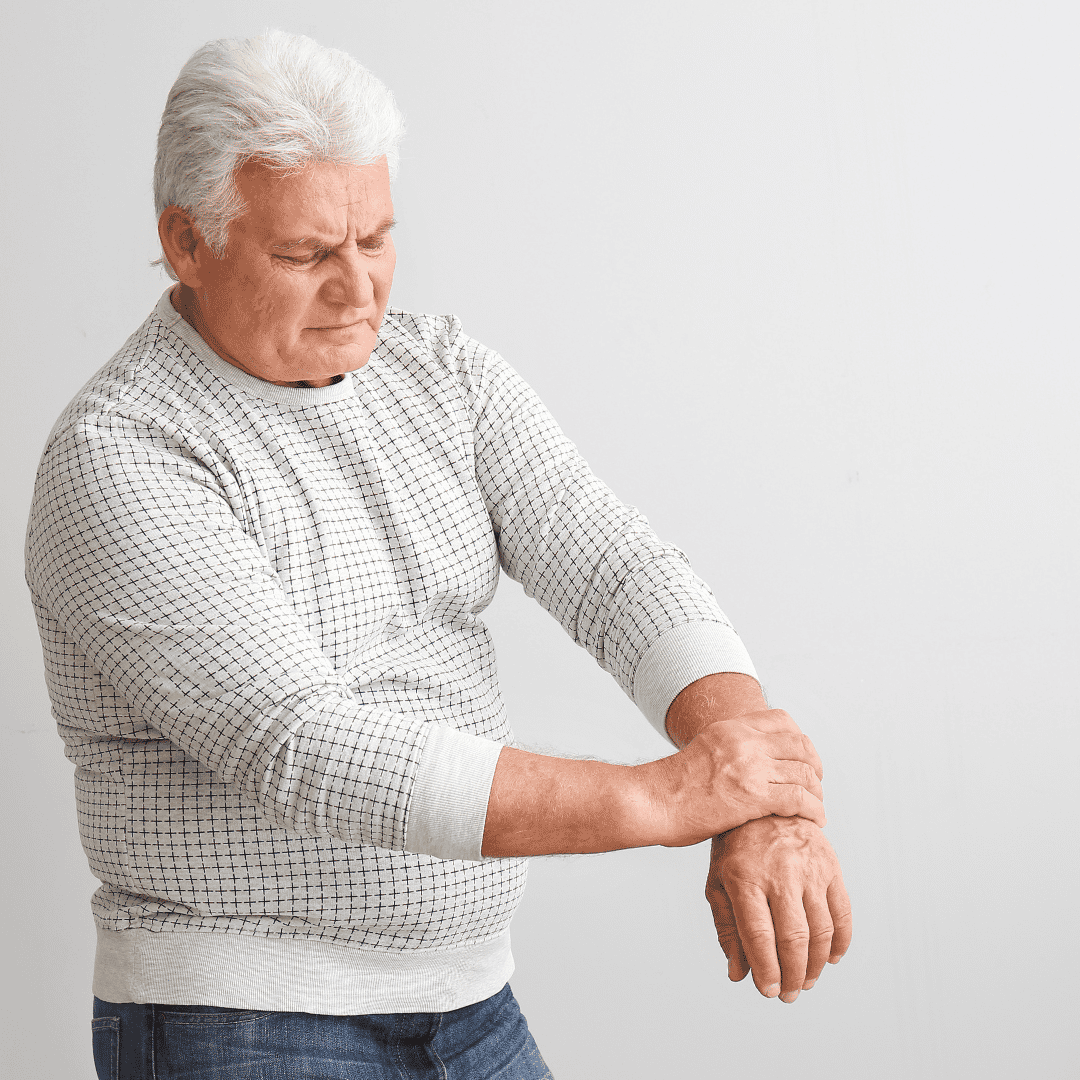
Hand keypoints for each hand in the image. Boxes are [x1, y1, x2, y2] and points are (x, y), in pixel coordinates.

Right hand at [640, 709, 826, 846]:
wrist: (651, 802)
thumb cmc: (670, 787)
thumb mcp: (703, 751)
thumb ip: (728, 751)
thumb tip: (745, 765)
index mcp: (731, 728)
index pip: (782, 720)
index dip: (800, 740)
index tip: (804, 759)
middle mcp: (743, 742)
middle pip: (799, 745)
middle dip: (815, 766)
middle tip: (816, 785)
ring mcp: (749, 767)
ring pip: (804, 773)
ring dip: (817, 792)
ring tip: (817, 807)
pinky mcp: (752, 797)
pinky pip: (799, 799)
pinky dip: (814, 810)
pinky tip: (816, 820)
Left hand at [706, 815, 851, 1001]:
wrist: (765, 802)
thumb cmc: (736, 848)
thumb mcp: (719, 882)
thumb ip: (727, 927)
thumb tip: (738, 974)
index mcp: (744, 877)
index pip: (759, 935)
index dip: (766, 969)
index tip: (768, 991)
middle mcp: (779, 873)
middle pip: (793, 937)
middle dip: (792, 974)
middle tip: (789, 994)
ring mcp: (808, 868)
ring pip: (820, 930)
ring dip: (816, 964)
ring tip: (805, 981)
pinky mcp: (830, 865)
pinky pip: (842, 912)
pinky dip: (840, 941)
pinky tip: (830, 957)